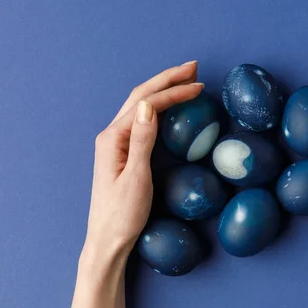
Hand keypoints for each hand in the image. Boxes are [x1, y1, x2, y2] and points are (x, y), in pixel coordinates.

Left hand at [84, 61, 203, 256]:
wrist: (108, 240)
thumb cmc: (123, 214)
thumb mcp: (137, 178)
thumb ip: (142, 140)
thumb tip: (148, 104)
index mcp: (113, 138)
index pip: (147, 104)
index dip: (173, 91)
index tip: (199, 85)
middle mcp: (111, 134)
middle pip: (140, 96)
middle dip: (167, 79)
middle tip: (194, 67)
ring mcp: (115, 142)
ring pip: (140, 105)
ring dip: (162, 89)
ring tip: (184, 79)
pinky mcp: (122, 151)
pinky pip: (141, 119)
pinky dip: (158, 105)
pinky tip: (169, 105)